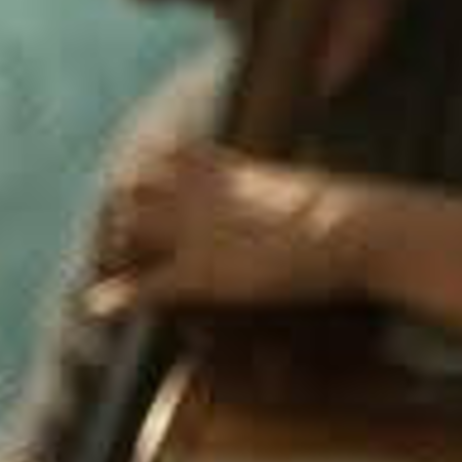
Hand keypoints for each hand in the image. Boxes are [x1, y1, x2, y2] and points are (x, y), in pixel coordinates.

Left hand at [85, 140, 373, 318]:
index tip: (133, 190)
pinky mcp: (203, 273)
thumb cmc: (350, 213)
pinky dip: (120, 296)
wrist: (362, 229)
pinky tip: (99, 306)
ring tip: (115, 271)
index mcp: (226, 168)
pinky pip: (147, 284)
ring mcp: (197, 232)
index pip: (161, 155)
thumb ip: (282, 189)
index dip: (143, 174)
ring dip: (115, 249)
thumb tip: (307, 192)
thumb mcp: (305, 189)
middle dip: (118, 212)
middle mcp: (201, 194)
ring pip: (128, 229)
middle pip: (131, 189)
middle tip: (118, 242)